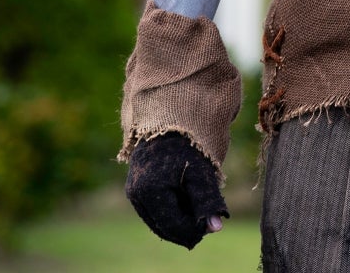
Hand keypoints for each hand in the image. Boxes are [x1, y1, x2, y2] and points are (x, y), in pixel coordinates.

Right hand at [125, 132, 227, 248]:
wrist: (168, 118)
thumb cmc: (187, 144)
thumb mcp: (201, 173)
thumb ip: (207, 202)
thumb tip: (216, 228)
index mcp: (150, 192)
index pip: (172, 226)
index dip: (193, 231)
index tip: (212, 228)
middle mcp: (136, 194)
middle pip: (162, 226)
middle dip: (185, 229)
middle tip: (208, 225)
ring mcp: (133, 191)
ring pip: (157, 219)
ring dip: (177, 221)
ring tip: (199, 212)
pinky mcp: (135, 186)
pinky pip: (152, 209)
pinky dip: (169, 211)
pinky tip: (187, 203)